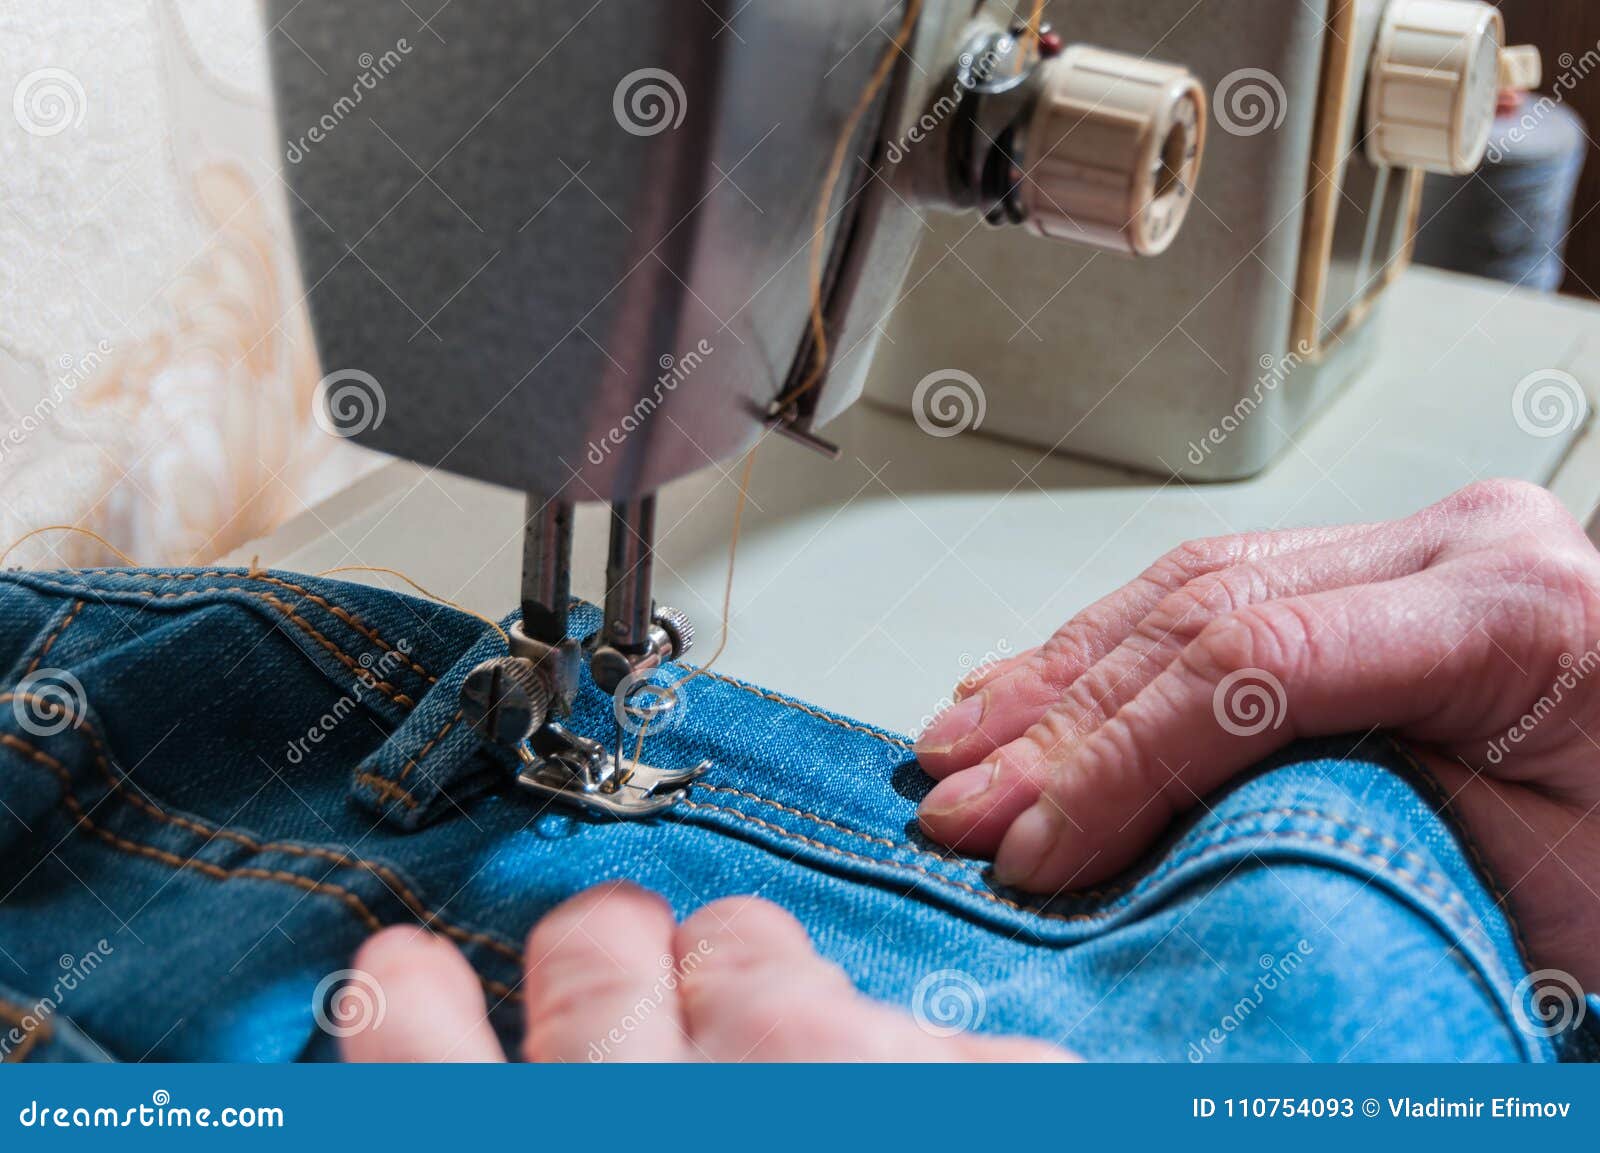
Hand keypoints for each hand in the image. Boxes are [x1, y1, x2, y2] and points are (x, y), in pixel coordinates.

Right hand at [340, 881, 1068, 1061]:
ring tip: (758, 998)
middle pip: (595, 971)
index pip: (422, 1068)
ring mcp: (823, 1074)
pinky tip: (918, 1084)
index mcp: (546, 1140)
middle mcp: (661, 1099)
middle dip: (601, 951)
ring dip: (747, 973)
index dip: (409, 1012)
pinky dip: (906, 1057)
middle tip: (608, 945)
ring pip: (753, 958)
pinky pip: (917, 1028)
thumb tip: (523, 1055)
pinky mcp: (971, 1082)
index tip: (404, 971)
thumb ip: (560, 1088)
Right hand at [914, 480, 1599, 988]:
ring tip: (962, 746)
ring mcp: (1414, 543)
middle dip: (1063, 726)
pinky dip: (1111, 651)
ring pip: (1186, 589)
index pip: (1257, 663)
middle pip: (1201, 615)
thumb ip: (1344, 841)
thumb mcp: (1529, 889)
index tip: (1043, 848)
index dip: (1123, 759)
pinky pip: (1215, 593)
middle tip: (966, 807)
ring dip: (1059, 678)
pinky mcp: (1378, 571)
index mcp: (1512, 610)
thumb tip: (1154, 862)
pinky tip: (1034, 682)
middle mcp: (1454, 545)